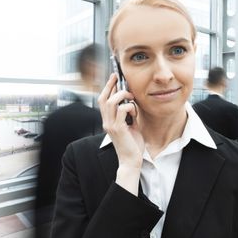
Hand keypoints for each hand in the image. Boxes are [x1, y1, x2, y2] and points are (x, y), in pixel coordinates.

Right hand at [98, 74, 143, 194]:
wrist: (131, 161)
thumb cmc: (132, 145)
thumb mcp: (130, 126)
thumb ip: (128, 114)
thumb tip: (131, 102)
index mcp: (108, 121)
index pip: (103, 100)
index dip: (107, 88)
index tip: (114, 77)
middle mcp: (106, 122)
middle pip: (104, 98)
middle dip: (111, 85)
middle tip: (118, 77)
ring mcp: (111, 125)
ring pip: (112, 102)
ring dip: (123, 96)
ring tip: (131, 98)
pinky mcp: (118, 129)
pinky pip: (122, 110)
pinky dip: (130, 107)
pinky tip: (134, 113)